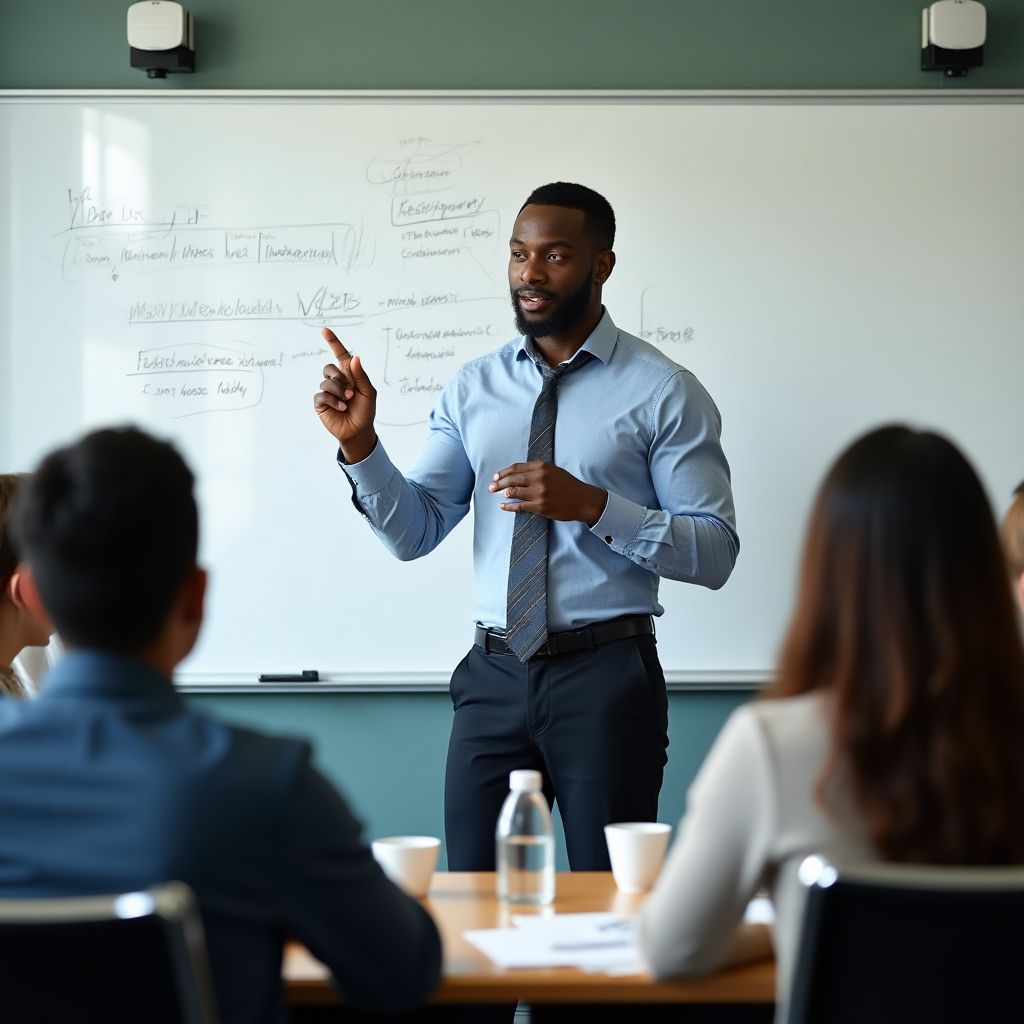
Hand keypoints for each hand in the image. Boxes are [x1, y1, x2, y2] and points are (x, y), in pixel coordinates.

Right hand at [314, 328, 377, 462]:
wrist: (358, 431)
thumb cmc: (365, 411)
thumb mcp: (368, 392)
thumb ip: (361, 375)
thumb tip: (354, 357)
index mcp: (349, 375)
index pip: (340, 355)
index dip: (333, 342)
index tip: (325, 330)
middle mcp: (336, 381)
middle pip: (329, 368)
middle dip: (340, 379)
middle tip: (351, 392)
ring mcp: (327, 392)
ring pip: (325, 382)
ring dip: (338, 392)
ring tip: (347, 402)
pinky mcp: (320, 403)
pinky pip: (321, 395)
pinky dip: (333, 401)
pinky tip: (341, 407)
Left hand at [489, 461, 606, 524]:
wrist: (583, 500)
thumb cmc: (568, 485)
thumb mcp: (554, 471)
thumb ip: (537, 470)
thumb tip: (517, 474)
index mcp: (542, 467)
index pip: (517, 467)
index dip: (504, 472)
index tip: (496, 476)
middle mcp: (539, 478)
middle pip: (512, 479)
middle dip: (498, 482)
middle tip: (491, 486)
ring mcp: (539, 492)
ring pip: (514, 491)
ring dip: (502, 492)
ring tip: (496, 494)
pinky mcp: (540, 506)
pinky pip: (519, 506)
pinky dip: (508, 506)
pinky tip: (502, 506)